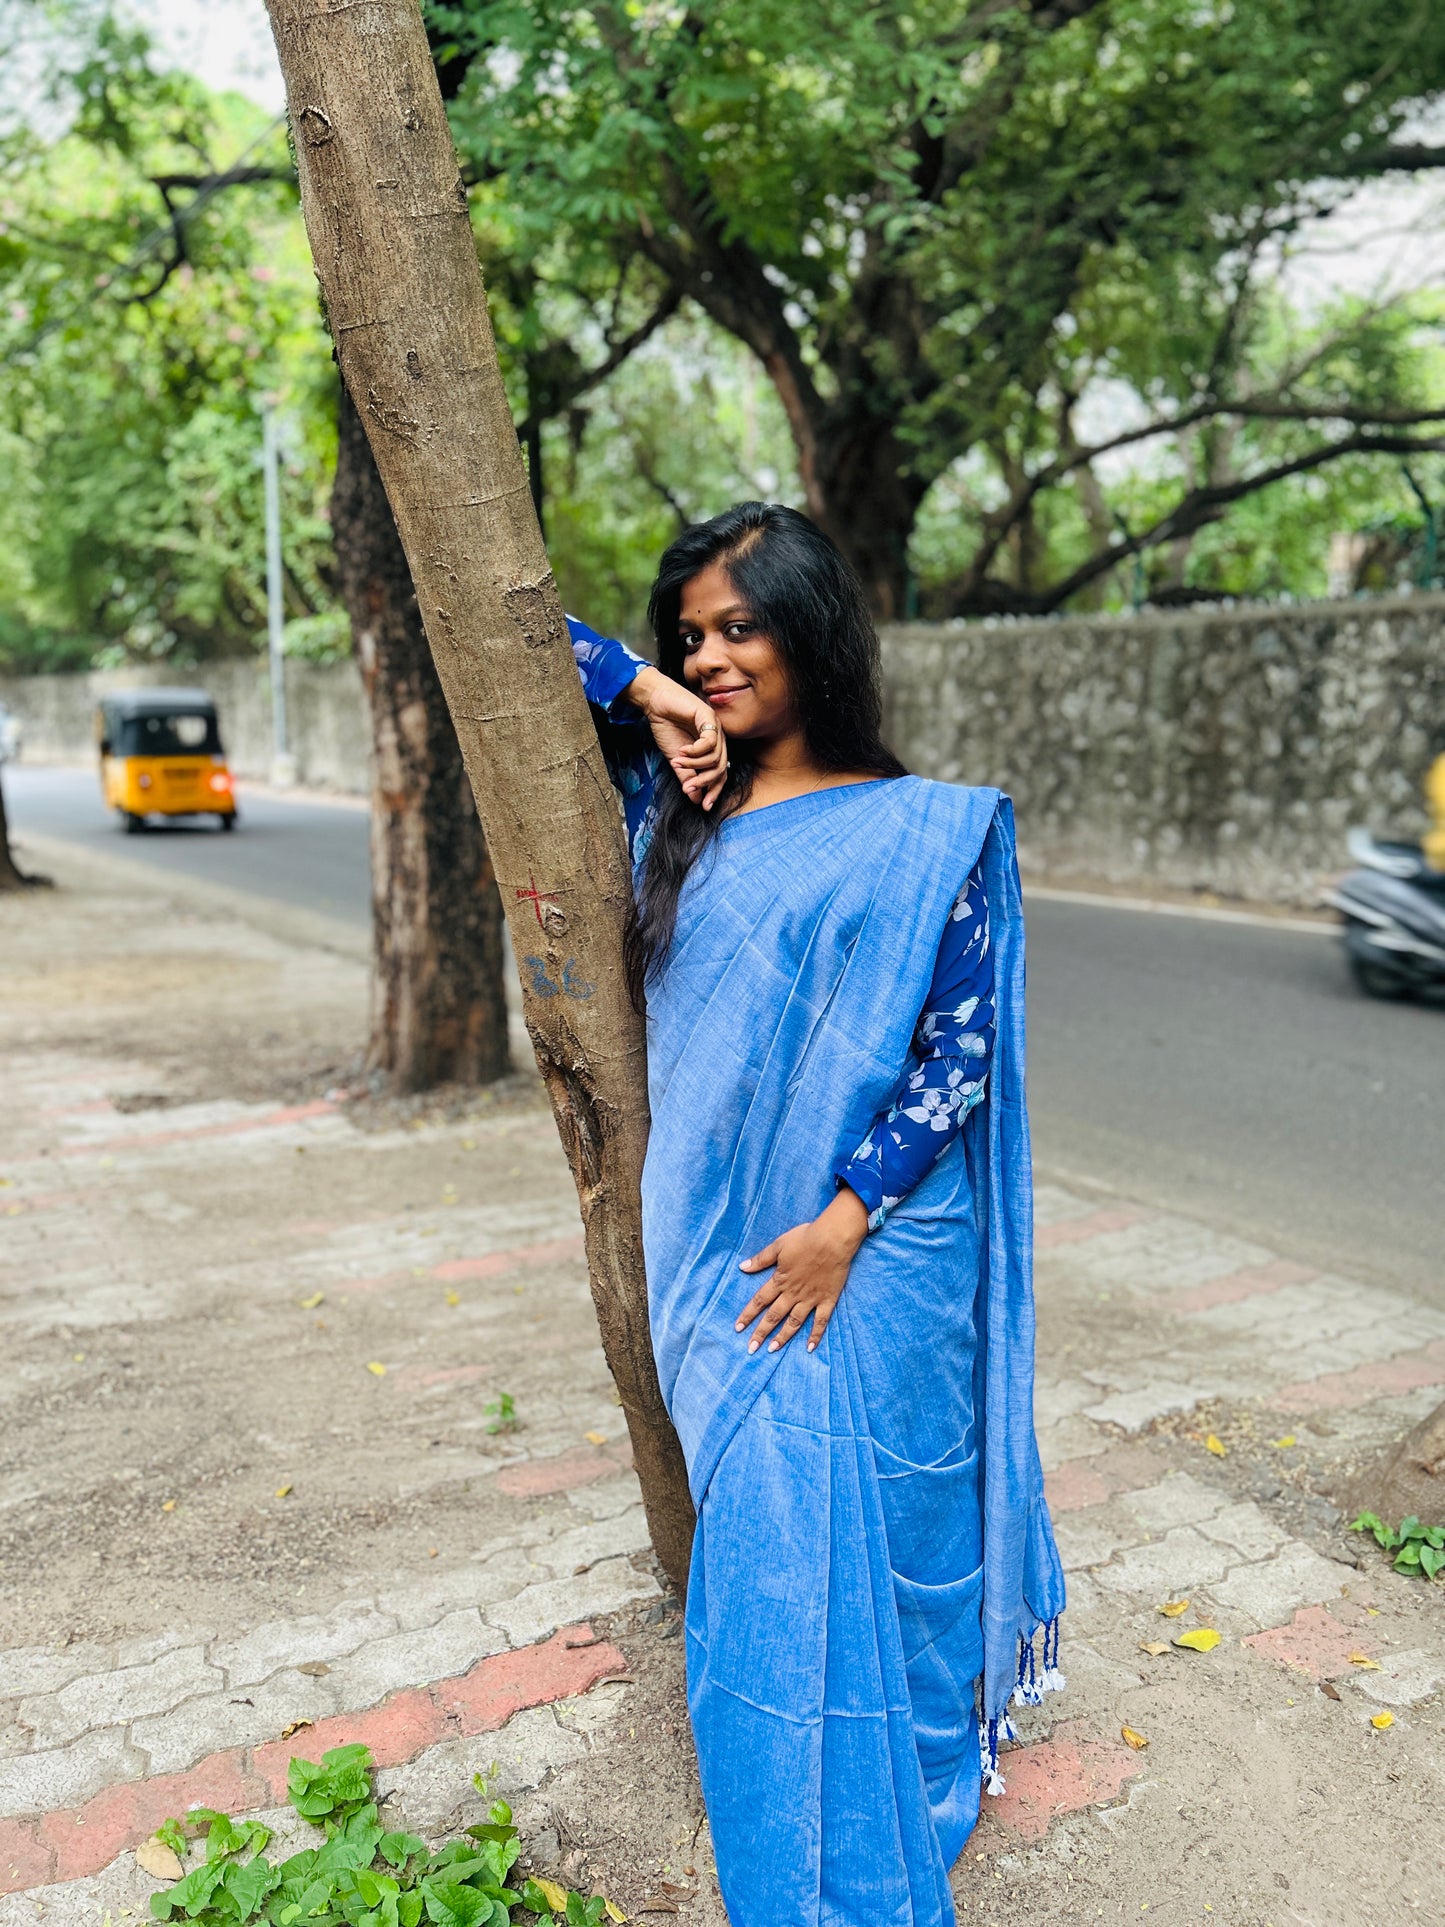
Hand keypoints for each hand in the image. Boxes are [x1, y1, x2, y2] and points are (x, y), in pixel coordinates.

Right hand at [626, 665, 727, 810]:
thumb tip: (696, 799)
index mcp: (713, 749)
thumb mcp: (676, 759)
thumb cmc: (667, 727)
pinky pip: (709, 742)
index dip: (714, 791)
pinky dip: (695, 751)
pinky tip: (682, 751)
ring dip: (694, 764)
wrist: (656, 703)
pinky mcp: (709, 717)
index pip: (721, 774)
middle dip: (705, 782)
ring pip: (715, 757)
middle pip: (721, 768)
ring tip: (677, 762)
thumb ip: (687, 777)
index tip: (703, 806)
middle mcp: (718, 739)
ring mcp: (716, 727)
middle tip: (689, 788)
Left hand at [736, 1187, 868, 1353]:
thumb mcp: (779, 1245)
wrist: (833, 1239)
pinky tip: (810, 1348)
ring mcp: (810, 1298)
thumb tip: (742, 1267)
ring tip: (772, 1350)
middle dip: (761, 1333)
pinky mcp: (827, 1300)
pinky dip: (815, 1335)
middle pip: (774, 1316)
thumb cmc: (806, 1238)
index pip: (760, 1300)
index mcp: (780, 1280)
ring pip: (794, 1322)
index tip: (738, 1328)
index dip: (748, 1314)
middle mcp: (793, 1293)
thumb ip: (761, 1259)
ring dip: (782, 1337)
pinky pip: (821, 1321)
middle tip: (751, 1348)